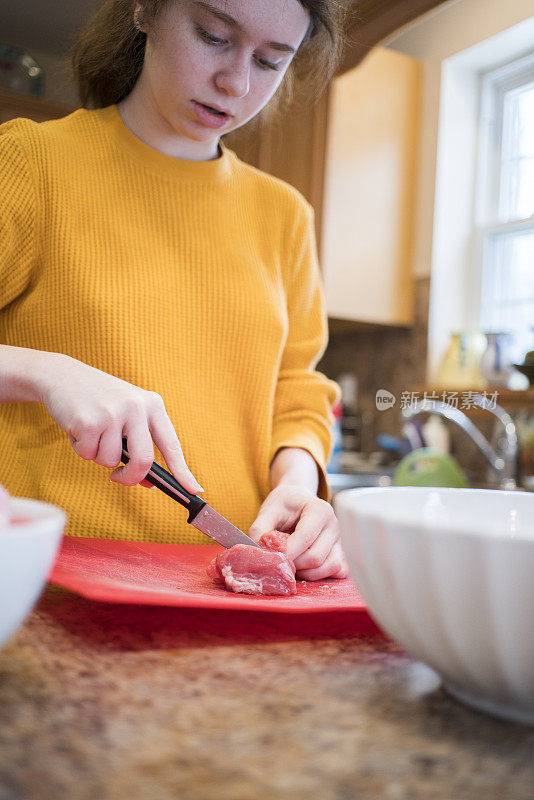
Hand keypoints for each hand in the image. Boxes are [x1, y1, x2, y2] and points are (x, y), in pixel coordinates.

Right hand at [35, 352, 202, 491]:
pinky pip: (88, 455)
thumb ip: (139, 445)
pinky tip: (78, 428)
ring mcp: (113, 413)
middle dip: (131, 478)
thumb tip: (149, 483)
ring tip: (92, 432)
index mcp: (152, 405)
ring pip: (111, 461)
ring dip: (98, 456)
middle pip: (144, 461)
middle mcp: (136, 407)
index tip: (195, 490)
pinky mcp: (88, 421)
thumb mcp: (126, 416)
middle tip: (117, 478)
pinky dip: (81, 449)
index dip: (183, 471)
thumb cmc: (99, 400)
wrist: (62, 375)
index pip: (172, 444)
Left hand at [248, 485, 347, 580]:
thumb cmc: (284, 506)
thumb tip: (259, 552)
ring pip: (327, 567)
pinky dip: (320, 575)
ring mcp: (340, 541)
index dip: (286, 552)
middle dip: (293, 563)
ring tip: (292, 562)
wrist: (298, 501)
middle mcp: (334, 526)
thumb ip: (260, 530)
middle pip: (315, 557)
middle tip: (279, 559)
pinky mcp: (342, 554)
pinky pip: (337, 572)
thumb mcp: (268, 510)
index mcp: (320, 510)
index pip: (304, 538)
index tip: (271, 555)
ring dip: (306, 572)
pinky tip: (305, 567)